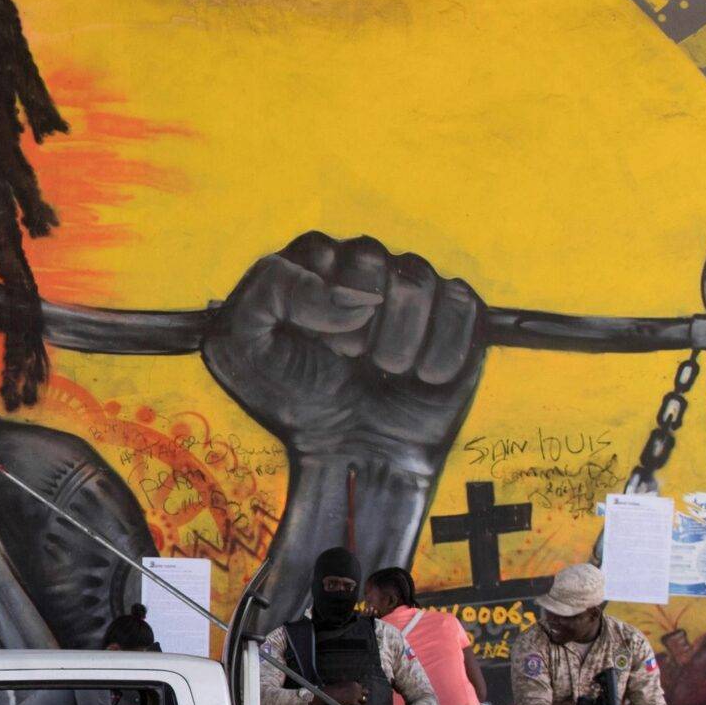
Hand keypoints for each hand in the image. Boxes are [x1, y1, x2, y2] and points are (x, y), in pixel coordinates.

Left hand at [203, 234, 484, 462]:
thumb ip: (275, 289)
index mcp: (310, 267)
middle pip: (371, 256)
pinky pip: (462, 303)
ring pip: (417, 278)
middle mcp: (363, 270)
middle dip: (357, 321)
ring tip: (385, 371)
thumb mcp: (244, 342)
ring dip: (399, 338)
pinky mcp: (456, 315)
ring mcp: (411, 290)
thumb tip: (354, 295)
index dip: (318, 304)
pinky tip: (425, 377)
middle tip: (349, 358)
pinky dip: (442, 349)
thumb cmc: (294, 398)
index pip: (320, 251)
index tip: (315, 347)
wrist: (352, 453)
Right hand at [320, 682, 367, 704]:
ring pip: (364, 699)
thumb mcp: (342, 684)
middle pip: (366, 692)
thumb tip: (351, 690)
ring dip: (361, 701)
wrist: (329, 695)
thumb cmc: (333, 689)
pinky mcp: (354, 702)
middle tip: (360, 698)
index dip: (359, 690)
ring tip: (358, 703)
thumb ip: (349, 686)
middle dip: (363, 695)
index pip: (361, 686)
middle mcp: (357, 689)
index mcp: (354, 683)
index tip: (357, 693)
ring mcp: (356, 696)